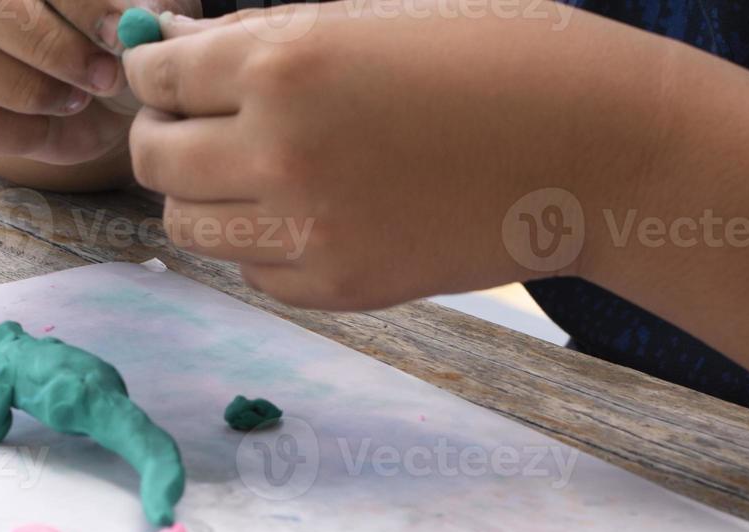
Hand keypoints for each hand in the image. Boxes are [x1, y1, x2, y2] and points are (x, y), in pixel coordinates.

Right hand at [0, 0, 198, 167]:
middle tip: (104, 75)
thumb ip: (132, 9)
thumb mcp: (130, 18)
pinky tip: (58, 121)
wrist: (96, 95)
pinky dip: (24, 131)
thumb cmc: (111, 40)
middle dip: (47, 43)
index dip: (80, 2)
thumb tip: (139, 17)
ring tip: (80, 99)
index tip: (123, 28)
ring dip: (28, 86)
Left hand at [123, 1, 645, 308]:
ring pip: (187, 226)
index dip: (153, 72)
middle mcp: (279, 148)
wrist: (595, 148)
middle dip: (162, 135)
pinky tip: (308, 211)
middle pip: (154, 160)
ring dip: (201, 195)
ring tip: (249, 171)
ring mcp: (305, 229)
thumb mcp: (371, 17)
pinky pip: (252, 269)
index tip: (164, 76)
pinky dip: (259, 242)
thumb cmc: (495, 57)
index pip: (158, 75)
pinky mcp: (335, 288)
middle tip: (192, 125)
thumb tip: (164, 43)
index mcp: (286, 60)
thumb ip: (257, 37)